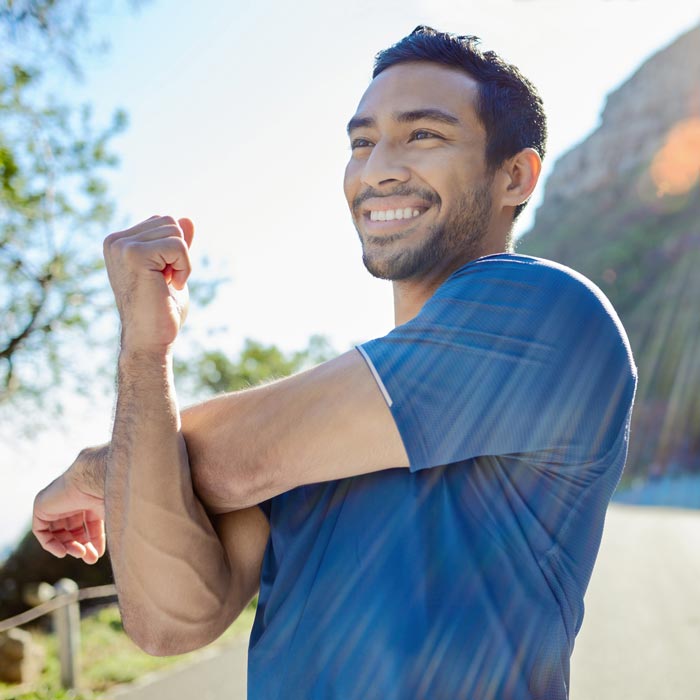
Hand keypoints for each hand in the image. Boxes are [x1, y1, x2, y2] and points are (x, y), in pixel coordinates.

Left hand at [32, 452, 106, 564]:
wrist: (94, 478)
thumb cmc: (110, 492)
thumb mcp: (114, 514)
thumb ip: (115, 529)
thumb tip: (123, 548)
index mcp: (91, 499)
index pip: (90, 524)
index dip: (94, 541)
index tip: (98, 555)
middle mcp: (73, 500)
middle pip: (74, 531)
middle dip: (82, 546)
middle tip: (90, 559)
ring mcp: (56, 503)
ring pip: (59, 533)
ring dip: (69, 547)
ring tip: (80, 554)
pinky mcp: (42, 506)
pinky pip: (41, 531)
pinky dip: (50, 544)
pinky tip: (63, 552)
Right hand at [103, 215, 194, 353]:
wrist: (150, 340)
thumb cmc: (161, 310)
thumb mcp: (172, 270)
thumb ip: (176, 245)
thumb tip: (188, 219)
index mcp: (120, 242)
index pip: (164, 222)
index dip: (175, 250)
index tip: (163, 277)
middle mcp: (116, 241)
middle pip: (170, 222)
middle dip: (180, 254)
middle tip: (166, 282)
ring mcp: (122, 246)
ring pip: (175, 231)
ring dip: (182, 261)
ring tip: (167, 284)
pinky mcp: (134, 254)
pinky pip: (178, 245)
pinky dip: (184, 267)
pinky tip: (172, 286)